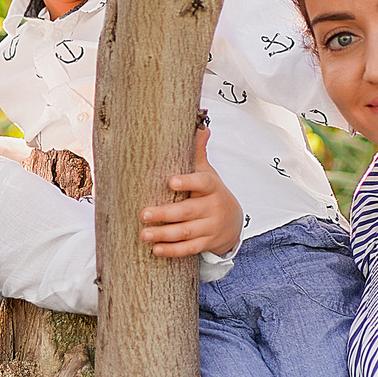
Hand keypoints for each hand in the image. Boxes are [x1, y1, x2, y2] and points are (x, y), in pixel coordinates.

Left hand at [139, 126, 243, 258]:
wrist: (234, 222)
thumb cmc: (212, 193)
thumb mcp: (208, 173)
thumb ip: (199, 153)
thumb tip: (201, 126)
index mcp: (212, 187)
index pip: (202, 183)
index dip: (188, 182)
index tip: (170, 181)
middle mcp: (212, 207)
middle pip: (188, 211)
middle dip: (165, 214)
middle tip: (143, 214)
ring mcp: (210, 227)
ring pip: (187, 232)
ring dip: (164, 235)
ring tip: (144, 234)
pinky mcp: (207, 243)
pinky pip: (189, 248)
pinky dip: (172, 250)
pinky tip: (156, 249)